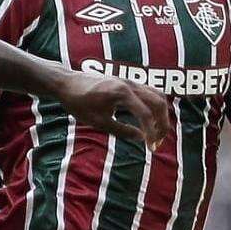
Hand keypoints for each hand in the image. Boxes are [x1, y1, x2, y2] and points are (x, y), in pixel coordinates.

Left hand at [50, 67, 171, 147]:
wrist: (67, 83)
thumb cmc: (79, 103)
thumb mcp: (98, 122)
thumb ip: (121, 130)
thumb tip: (141, 138)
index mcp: (122, 94)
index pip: (146, 114)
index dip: (152, 132)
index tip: (151, 147)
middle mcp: (130, 84)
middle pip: (159, 102)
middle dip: (163, 123)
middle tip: (159, 142)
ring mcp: (130, 81)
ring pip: (157, 95)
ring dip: (162, 114)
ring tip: (157, 132)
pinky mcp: (128, 83)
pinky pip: (150, 92)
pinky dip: (155, 106)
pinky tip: (150, 120)